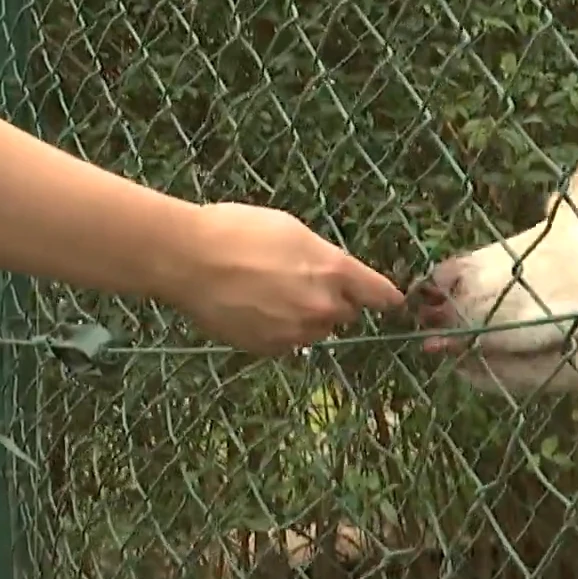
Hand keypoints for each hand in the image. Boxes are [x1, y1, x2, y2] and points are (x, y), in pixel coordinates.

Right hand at [159, 203, 404, 353]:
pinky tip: (253, 310)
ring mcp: (297, 332)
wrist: (188, 259)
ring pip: (316, 331)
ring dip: (306, 319)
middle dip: (334, 302)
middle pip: (347, 314)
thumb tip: (335, 274)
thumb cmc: (237, 230)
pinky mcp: (270, 349)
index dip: (386, 296)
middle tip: (301, 282)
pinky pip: (288, 344)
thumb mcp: (291, 229)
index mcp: (334, 271)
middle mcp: (323, 306)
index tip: (389, 300)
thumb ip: (323, 257)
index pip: (381, 295)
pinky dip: (280, 332)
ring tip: (269, 295)